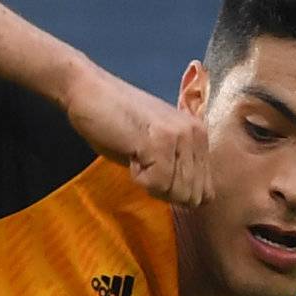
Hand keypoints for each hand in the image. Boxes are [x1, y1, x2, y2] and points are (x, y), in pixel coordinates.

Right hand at [59, 68, 208, 209]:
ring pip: (176, 192)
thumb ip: (177, 169)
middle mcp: (196, 135)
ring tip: (137, 156)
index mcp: (199, 136)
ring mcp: (179, 137)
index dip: (176, 194)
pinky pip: (157, 184)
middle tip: (144, 165)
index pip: (205, 192)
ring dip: (151, 183)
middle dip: (164, 191)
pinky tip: (130, 155)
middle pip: (191, 196)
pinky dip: (138, 179)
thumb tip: (192, 202)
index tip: (156, 173)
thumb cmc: (116, 121)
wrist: (89, 93)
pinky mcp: (160, 142)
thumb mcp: (156, 147)